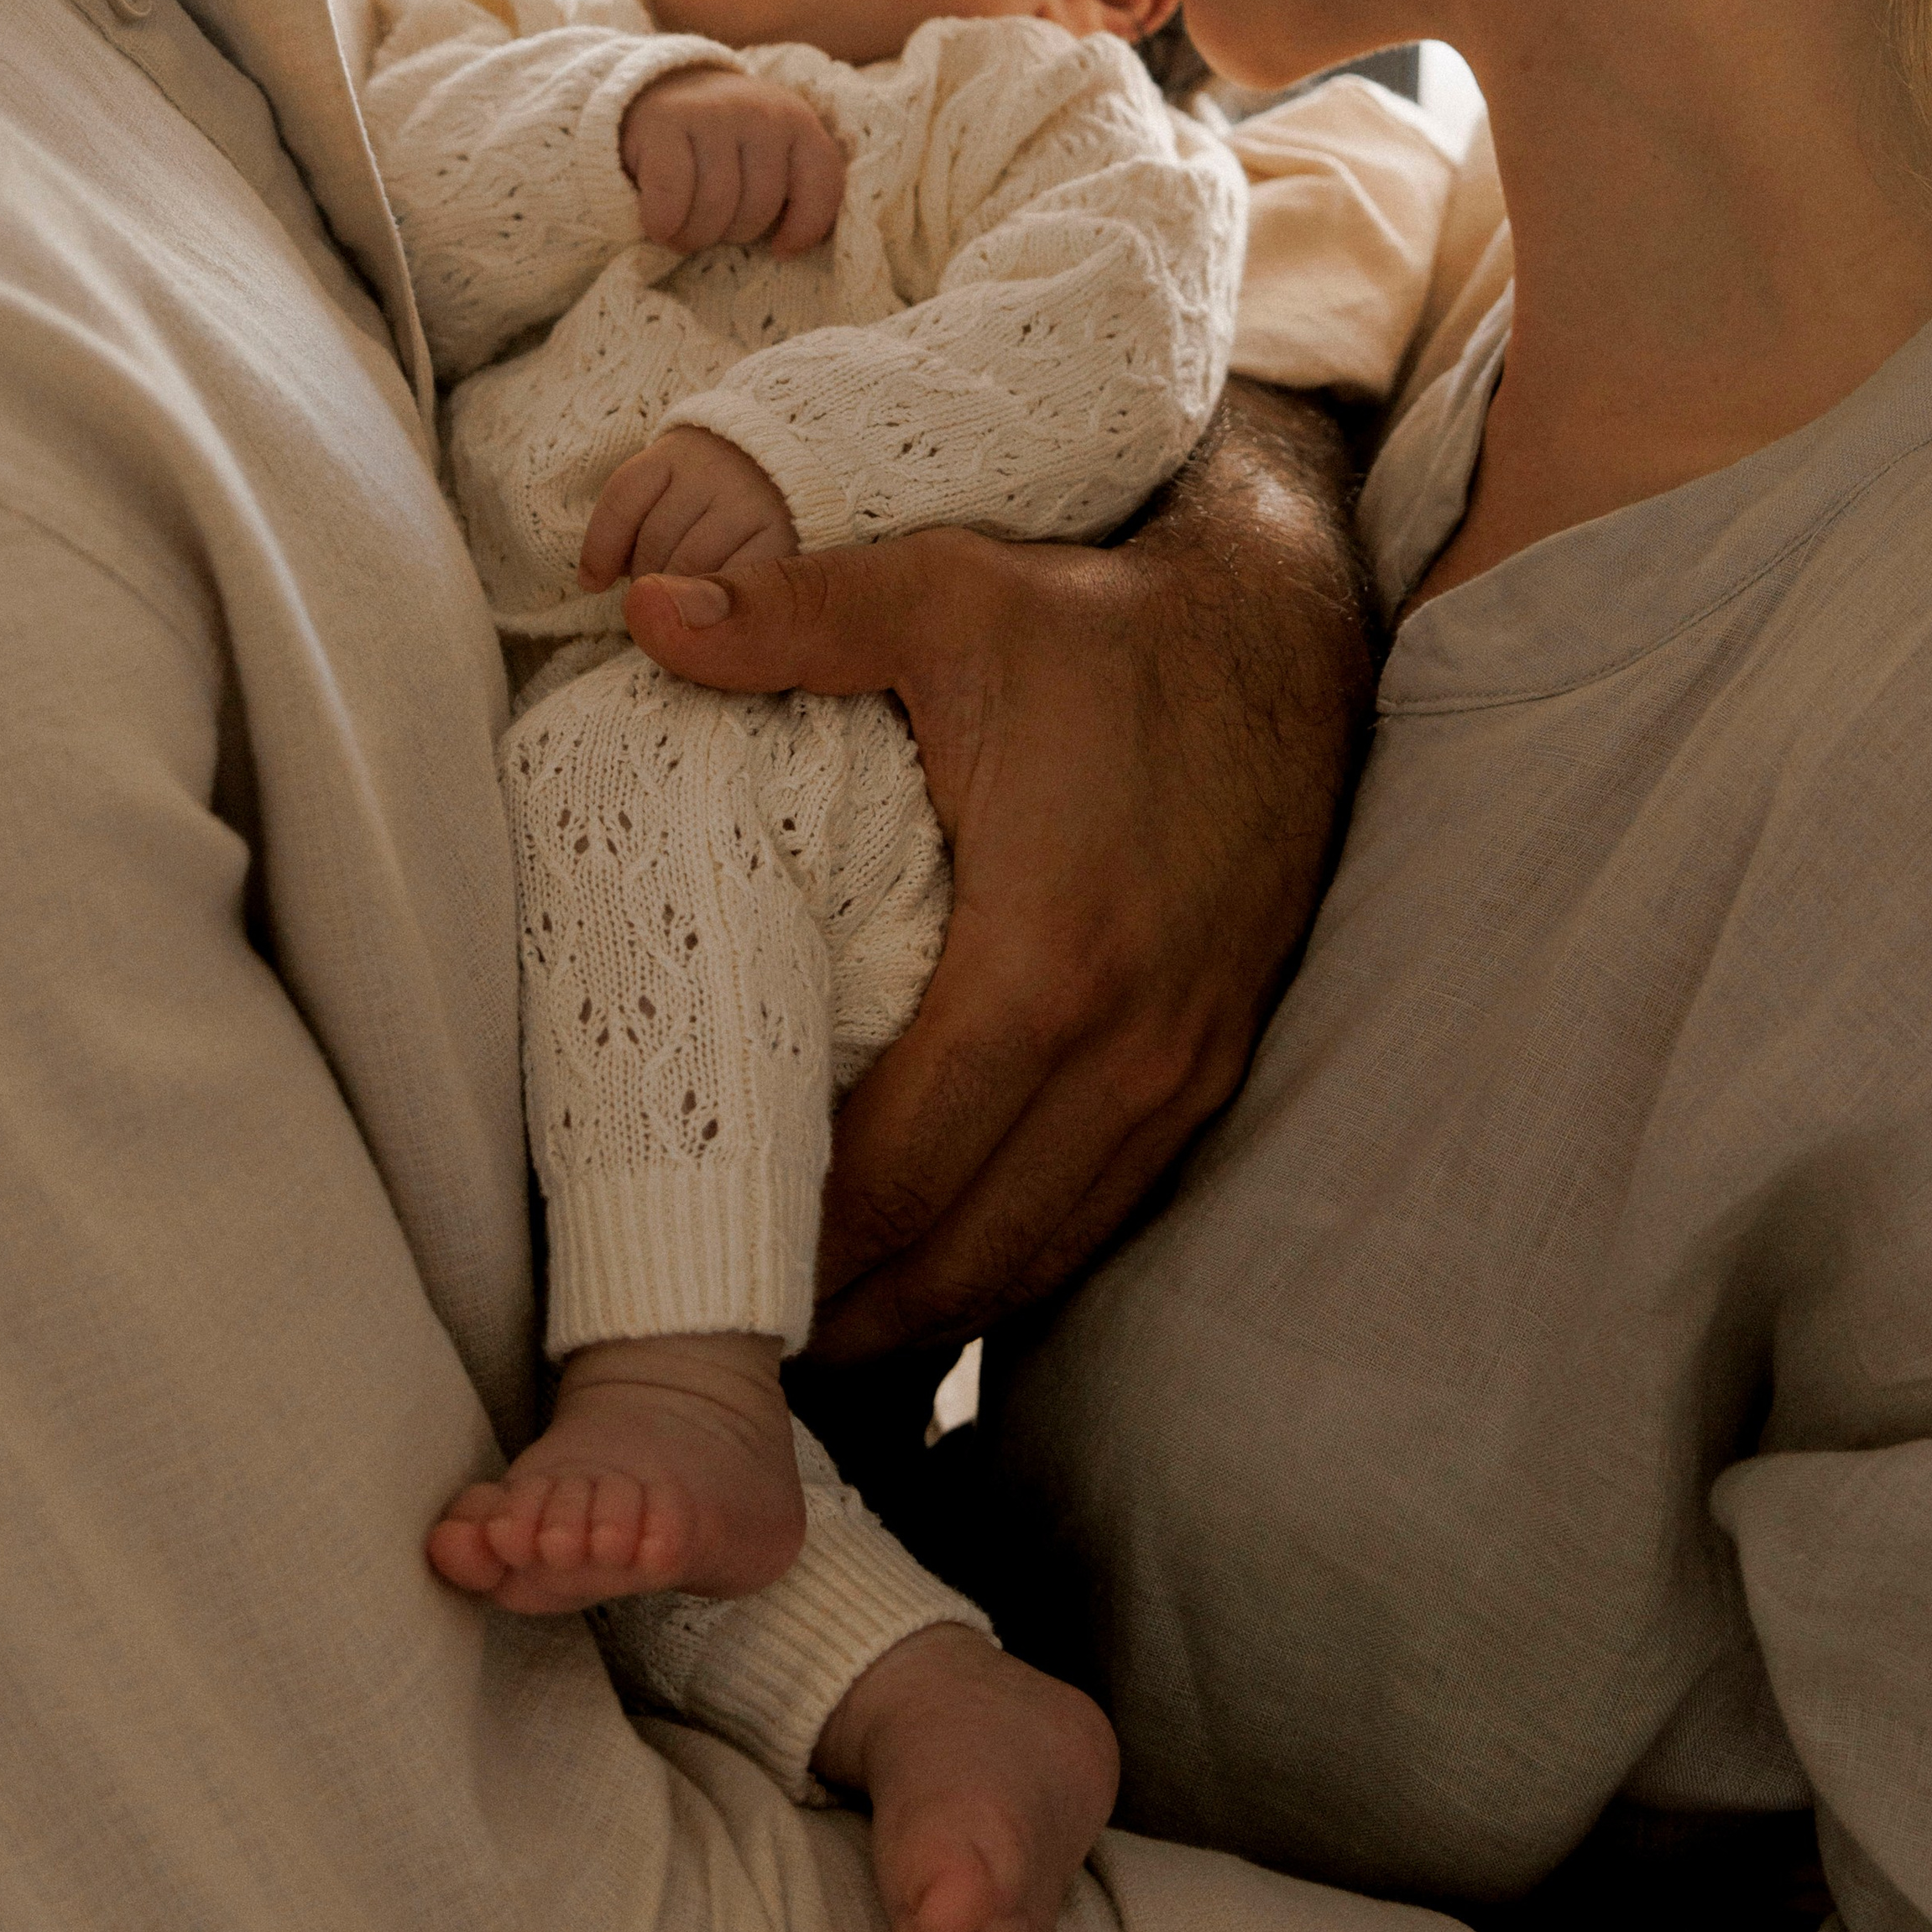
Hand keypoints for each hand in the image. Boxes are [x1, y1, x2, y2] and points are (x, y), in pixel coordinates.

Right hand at [620, 67, 844, 255]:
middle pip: (760, 207)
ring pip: (716, 206)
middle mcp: (761, 111)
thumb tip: (786, 249)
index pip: (822, 184)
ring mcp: (712, 112)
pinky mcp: (665, 120)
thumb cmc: (723, 144)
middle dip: (733, 234)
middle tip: (712, 229)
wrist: (665, 90)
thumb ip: (793, 188)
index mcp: (797, 122)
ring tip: (683, 231)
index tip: (780, 249)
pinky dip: (662, 223)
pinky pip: (671, 195)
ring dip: (694, 235)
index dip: (805, 229)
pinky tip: (658, 227)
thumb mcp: (771, 155)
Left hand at [622, 387, 1375, 1357]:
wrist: (1291, 629)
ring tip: (815, 1334)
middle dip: (849, 1309)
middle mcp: (1128, 1045)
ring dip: (930, 1305)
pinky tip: (939, 1266)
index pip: (900, 1165)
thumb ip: (791, 617)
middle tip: (731, 1339)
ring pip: (1041, 1248)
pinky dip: (1013, 1257)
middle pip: (965, 1247)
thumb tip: (640, 611)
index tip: (700, 1258)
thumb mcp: (945, 592)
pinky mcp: (1213, 1062)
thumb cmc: (1105, 619)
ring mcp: (1182, 1066)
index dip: (796, 1235)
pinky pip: (1102, 1206)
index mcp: (1046, 959)